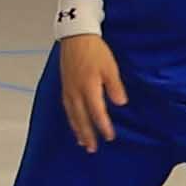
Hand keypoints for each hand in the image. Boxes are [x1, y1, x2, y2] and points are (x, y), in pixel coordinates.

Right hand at [56, 33, 124, 149]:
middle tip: (92, 149)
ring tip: (82, 142)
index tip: (110, 137)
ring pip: (72, 115)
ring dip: (77, 129)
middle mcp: (76, 92)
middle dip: (87, 134)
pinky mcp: (65, 86)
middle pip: (81, 118)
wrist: (76, 36)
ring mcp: (68, 89)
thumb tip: (120, 103)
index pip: (96, 112)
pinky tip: (74, 122)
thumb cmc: (95, 50)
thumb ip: (114, 86)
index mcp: (88, 87)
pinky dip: (71, 118)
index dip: (103, 126)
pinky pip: (67, 108)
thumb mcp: (110, 67)